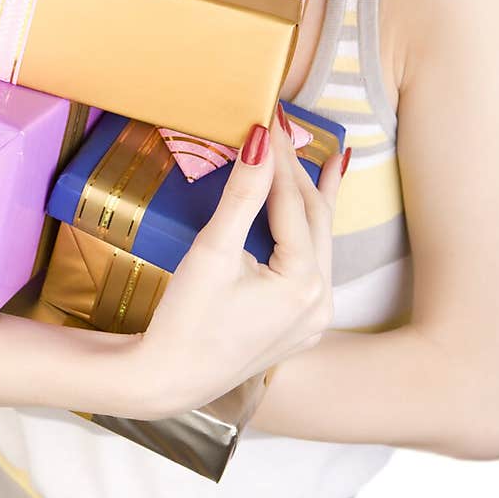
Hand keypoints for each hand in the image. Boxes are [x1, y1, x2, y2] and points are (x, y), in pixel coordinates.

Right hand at [135, 104, 345, 418]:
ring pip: (318, 243)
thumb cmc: (185, 320)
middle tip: (283, 128)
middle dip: (297, 172)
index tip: (267, 118)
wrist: (169, 380)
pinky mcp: (301, 325)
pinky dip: (311, 234)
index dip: (279, 157)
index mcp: (302, 283)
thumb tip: (259, 139)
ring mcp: (314, 318)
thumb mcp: (213, 251)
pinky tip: (318, 212)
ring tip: (329, 159)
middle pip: (312, 220)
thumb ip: (241, 194)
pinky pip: (314, 267)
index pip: (292, 203)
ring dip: (314, 200)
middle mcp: (320, 302)